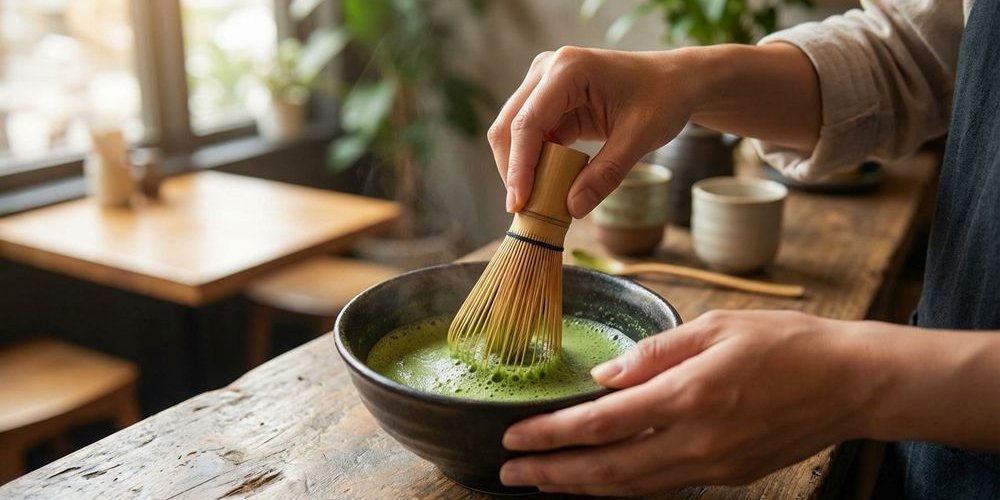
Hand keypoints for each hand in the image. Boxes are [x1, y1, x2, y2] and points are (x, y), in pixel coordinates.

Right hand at [489, 47, 695, 216]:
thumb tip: (572, 208)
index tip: (520, 203)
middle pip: (510, 126)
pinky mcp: (549, 101)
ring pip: (513, 132)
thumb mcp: (640, 138)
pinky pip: (531, 136)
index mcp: (568, 69)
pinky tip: (545, 187)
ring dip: (519, 168)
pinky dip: (534, 163)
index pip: (528, 123)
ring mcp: (544, 84)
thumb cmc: (663, 98)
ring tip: (533, 203)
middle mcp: (548, 70)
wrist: (675, 82)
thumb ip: (606, 174)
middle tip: (522, 210)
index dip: (519, 166)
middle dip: (512, 169)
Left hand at [499, 310, 874, 495]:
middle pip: (608, 469)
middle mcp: (698, 440)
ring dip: (582, 488)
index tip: (514, 437)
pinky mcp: (728, 476)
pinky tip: (598, 481)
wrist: (852, 384)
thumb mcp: (716, 328)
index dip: (551, 433)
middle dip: (552, 474)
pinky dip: (622, 487)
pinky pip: (662, 486)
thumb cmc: (786, 344)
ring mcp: (714, 465)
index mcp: (690, 394)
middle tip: (508, 475)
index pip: (602, 423)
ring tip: (542, 484)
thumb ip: (654, 352)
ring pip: (633, 488)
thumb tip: (602, 376)